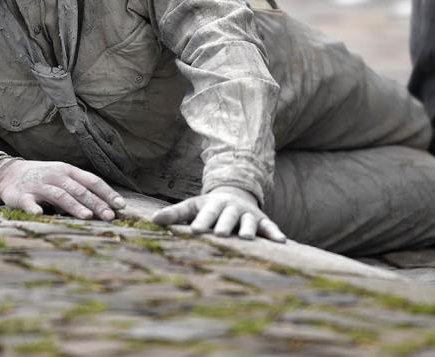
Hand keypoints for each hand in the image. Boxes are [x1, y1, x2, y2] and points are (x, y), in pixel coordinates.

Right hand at [0, 159, 125, 220]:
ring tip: (87, 217)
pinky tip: (40, 215)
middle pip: (79, 190)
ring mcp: (39, 185)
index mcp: (68, 171)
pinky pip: (29, 203)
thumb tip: (108, 204)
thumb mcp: (64, 177)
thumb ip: (82, 188)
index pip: (92, 181)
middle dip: (96, 203)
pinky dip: (34, 209)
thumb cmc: (44, 178)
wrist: (8, 173)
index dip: (107, 193)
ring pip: (59, 195)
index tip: (121, 206)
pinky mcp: (22, 196)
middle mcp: (56, 176)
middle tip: (110, 217)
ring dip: (73, 206)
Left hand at [150, 186, 285, 241]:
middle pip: (227, 217)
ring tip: (245, 239)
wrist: (234, 193)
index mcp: (212, 205)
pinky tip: (282, 241)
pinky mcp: (261, 220)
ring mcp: (247, 214)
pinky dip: (275, 232)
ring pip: (248, 221)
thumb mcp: (191, 207)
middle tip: (219, 234)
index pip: (206, 214)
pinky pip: (269, 226)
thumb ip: (173, 214)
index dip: (201, 222)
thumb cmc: (207, 207)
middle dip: (223, 225)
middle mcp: (231, 208)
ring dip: (247, 229)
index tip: (195, 231)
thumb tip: (152, 219)